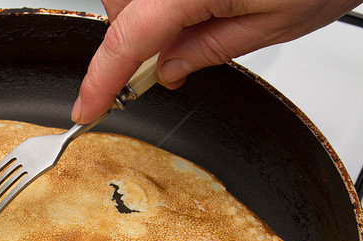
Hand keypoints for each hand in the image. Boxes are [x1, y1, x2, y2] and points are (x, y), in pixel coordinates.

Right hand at [71, 0, 362, 122]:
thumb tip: (169, 69)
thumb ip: (209, 49)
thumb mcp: (276, 25)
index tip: (87, 108)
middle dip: (135, 37)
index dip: (101, 81)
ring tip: (201, 17)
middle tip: (173, 60)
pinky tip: (199, 1)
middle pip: (122, 7)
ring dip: (150, 10)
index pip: (127, 41)